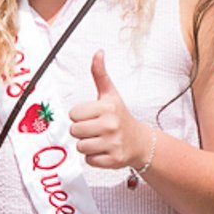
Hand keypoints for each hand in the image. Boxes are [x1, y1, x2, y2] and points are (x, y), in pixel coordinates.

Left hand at [67, 51, 146, 170]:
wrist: (140, 141)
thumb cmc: (120, 116)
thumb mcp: (110, 94)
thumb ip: (100, 74)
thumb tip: (98, 52)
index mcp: (107, 107)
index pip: (73, 114)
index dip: (80, 116)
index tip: (93, 116)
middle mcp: (111, 125)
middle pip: (74, 131)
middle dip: (82, 131)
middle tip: (95, 129)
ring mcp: (113, 143)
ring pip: (80, 147)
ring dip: (87, 145)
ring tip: (100, 140)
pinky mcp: (114, 160)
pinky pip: (89, 161)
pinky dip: (94, 158)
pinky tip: (105, 150)